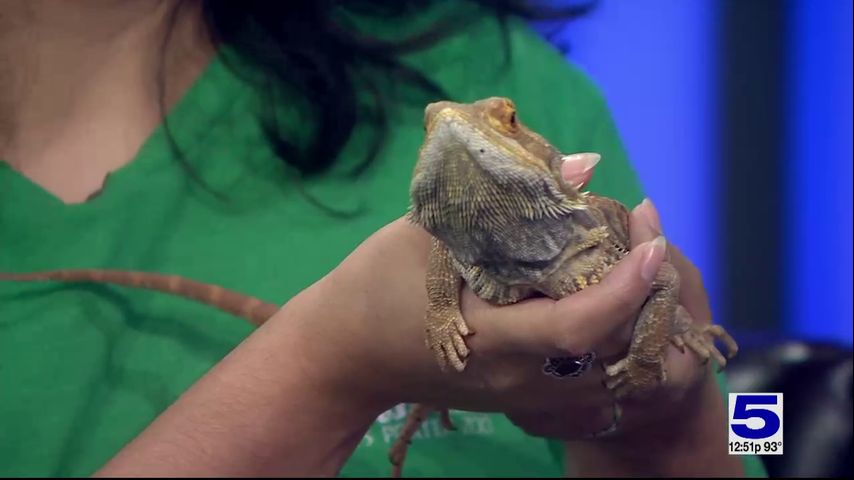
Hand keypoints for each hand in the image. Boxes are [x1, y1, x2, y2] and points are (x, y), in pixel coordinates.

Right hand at [303, 154, 670, 435]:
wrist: (345, 357)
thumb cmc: (376, 286)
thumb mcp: (424, 233)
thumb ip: (500, 201)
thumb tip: (583, 167)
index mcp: (489, 338)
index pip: (577, 325)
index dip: (623, 287)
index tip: (650, 240)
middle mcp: (516, 378)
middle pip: (610, 353)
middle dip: (646, 298)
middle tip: (650, 238)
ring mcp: (522, 398)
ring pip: (610, 375)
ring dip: (636, 323)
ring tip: (641, 267)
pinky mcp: (522, 403)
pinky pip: (592, 383)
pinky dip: (616, 344)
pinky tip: (614, 303)